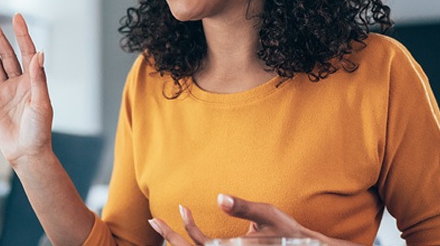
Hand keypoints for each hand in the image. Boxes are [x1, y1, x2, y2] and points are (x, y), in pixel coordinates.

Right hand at [0, 13, 52, 167]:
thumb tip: (39, 54)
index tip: (17, 17)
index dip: (22, 34)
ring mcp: (4, 91)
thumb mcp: (41, 104)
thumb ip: (38, 78)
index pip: (27, 52)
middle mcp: (18, 83)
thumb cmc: (39, 132)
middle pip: (6, 53)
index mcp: (33, 81)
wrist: (27, 154)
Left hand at [149, 194, 357, 244]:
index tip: (179, 207)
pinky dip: (194, 239)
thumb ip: (243, 208)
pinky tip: (189, 225)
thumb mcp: (267, 214)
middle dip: (170, 237)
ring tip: (161, 224)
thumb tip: (219, 197)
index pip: (199, 244)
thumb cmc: (288, 232)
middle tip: (152, 221)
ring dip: (178, 240)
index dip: (184, 229)